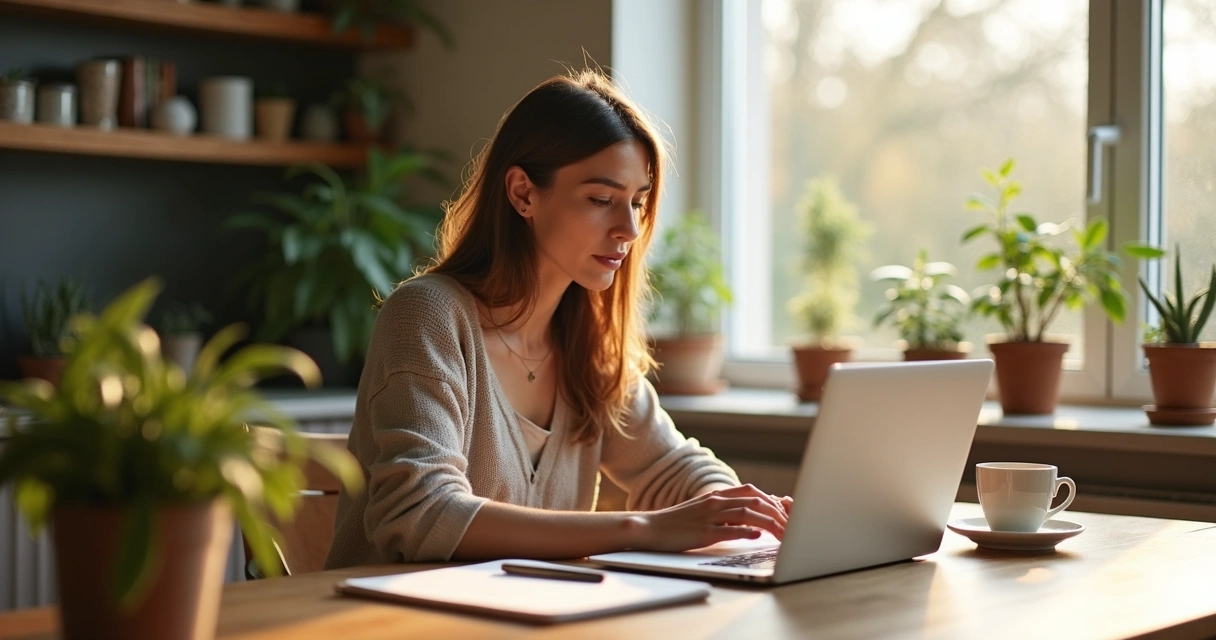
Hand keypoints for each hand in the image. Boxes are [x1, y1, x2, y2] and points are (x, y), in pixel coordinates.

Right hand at [635, 484, 789, 552]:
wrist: (649, 527)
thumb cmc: (677, 523)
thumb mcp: (703, 513)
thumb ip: (725, 514)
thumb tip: (751, 522)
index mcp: (717, 496)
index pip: (753, 492)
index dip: (773, 501)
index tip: (787, 514)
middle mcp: (715, 502)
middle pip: (755, 501)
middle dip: (778, 513)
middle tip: (791, 527)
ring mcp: (709, 516)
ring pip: (747, 513)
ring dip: (769, 524)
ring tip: (784, 534)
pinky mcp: (702, 532)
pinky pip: (727, 530)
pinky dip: (745, 531)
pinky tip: (757, 536)